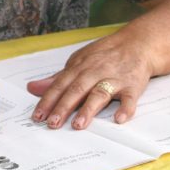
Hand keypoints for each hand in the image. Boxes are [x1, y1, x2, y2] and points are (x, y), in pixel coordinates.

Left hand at [26, 31, 153, 129]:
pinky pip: (129, 98)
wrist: (137, 44)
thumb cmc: (104, 55)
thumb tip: (33, 88)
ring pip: (99, 93)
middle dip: (63, 106)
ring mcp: (114, 78)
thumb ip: (57, 78)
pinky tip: (119, 119)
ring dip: (89, 109)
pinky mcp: (132, 85)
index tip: (38, 116)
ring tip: (78, 125)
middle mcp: (95, 72)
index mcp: (79, 67)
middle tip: (52, 123)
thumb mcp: (78, 61)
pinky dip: (126, 108)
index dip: (48, 100)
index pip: (60, 85)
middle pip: (76, 89)